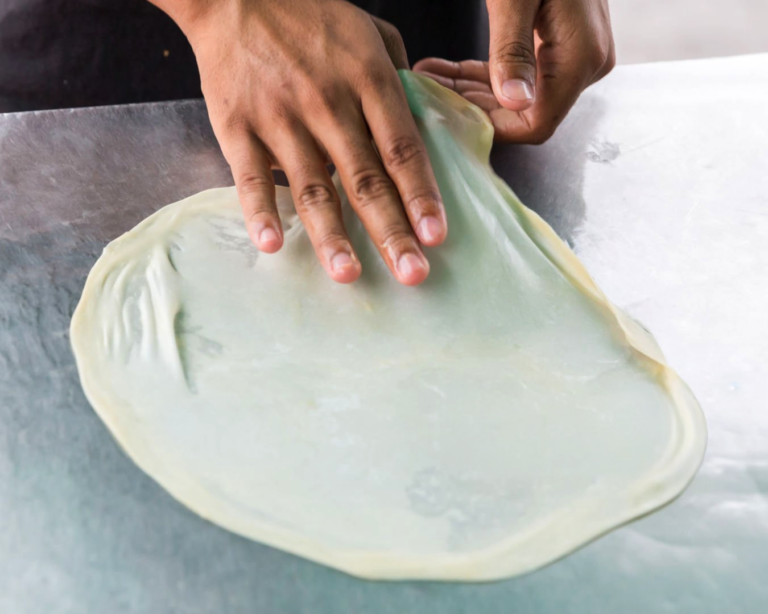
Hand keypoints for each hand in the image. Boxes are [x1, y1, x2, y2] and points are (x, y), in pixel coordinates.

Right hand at [151, 0, 445, 285]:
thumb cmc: (309, 14)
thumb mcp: (368, 30)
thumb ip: (397, 76)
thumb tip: (422, 116)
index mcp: (367, 79)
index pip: (402, 149)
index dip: (420, 195)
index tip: (436, 236)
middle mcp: (328, 102)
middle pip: (365, 179)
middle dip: (391, 231)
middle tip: (411, 274)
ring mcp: (280, 117)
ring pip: (312, 186)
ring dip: (331, 235)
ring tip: (348, 275)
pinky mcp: (237, 126)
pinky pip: (250, 176)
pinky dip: (260, 211)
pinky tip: (272, 245)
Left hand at [414, 0, 614, 142]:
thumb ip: (513, 50)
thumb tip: (514, 101)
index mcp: (581, 58)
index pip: (537, 123)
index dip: (493, 128)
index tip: (452, 118)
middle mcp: (586, 64)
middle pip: (523, 111)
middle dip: (472, 107)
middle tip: (430, 94)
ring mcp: (575, 55)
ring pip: (516, 94)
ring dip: (470, 91)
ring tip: (430, 79)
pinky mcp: (561, 45)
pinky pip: (520, 72)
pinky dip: (483, 74)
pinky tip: (447, 71)